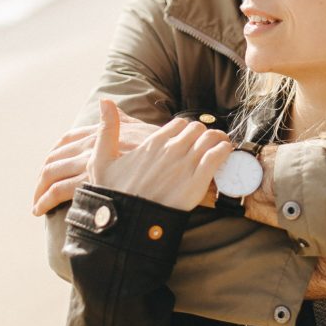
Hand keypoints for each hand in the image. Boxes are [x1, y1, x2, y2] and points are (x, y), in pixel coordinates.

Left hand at [32, 105, 158, 215]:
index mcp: (99, 132)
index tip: (52, 167)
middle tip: (40, 189)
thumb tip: (111, 106)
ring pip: (52, 174)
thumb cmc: (160, 149)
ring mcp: (88, 163)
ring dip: (40, 189)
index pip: (67, 139)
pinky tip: (40, 210)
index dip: (55, 154)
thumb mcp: (141, 128)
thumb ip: (123, 119)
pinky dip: (45, 200)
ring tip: (37, 204)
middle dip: (43, 175)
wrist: (172, 163)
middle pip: (55, 158)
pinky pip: (57, 191)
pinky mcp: (89, 182)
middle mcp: (89, 145)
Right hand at [89, 99, 232, 209]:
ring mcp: (186, 164)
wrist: (127, 224)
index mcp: (153, 143)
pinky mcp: (198, 181)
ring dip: (217, 140)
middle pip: (197, 128)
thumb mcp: (101, 160)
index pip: (179, 123)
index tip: (187, 139)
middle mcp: (171, 149)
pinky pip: (218, 155)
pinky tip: (225, 154)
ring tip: (219, 147)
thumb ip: (107, 129)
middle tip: (204, 145)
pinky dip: (225, 151)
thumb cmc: (114, 194)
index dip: (185, 130)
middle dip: (202, 134)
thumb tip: (105, 101)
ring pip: (211, 138)